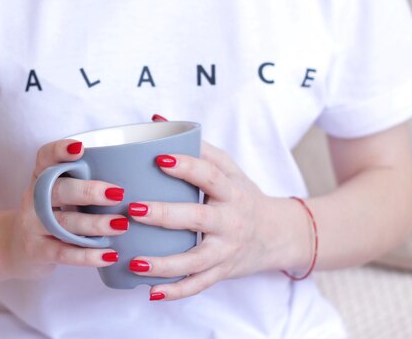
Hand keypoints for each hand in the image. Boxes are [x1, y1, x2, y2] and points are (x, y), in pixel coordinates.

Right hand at [5, 140, 127, 279]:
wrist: (16, 247)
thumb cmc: (52, 213)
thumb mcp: (59, 193)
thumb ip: (84, 181)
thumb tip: (136, 176)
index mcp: (41, 177)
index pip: (45, 157)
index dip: (59, 151)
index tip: (80, 148)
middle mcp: (33, 198)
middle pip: (59, 191)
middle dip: (89, 191)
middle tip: (118, 194)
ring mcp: (33, 225)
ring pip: (65, 223)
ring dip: (95, 224)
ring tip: (122, 225)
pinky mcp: (37, 251)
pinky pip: (64, 253)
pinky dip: (88, 255)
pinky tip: (110, 255)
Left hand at [128, 140, 306, 300]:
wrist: (277, 234)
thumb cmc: (241, 195)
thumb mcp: (228, 169)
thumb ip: (196, 146)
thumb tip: (156, 119)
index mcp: (231, 191)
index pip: (210, 175)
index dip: (186, 166)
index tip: (158, 159)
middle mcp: (230, 220)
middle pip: (198, 218)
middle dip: (165, 215)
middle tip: (134, 210)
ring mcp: (227, 249)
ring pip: (195, 260)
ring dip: (164, 264)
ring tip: (134, 261)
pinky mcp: (222, 271)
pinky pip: (200, 285)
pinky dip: (177, 291)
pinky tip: (152, 292)